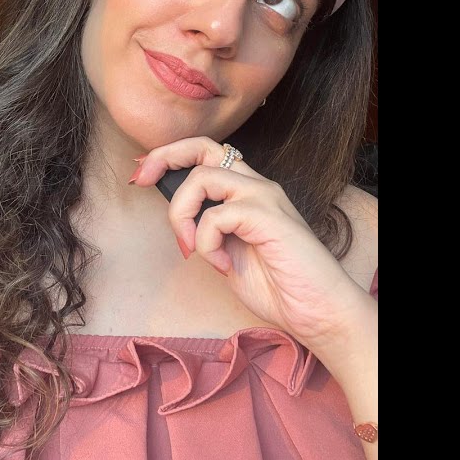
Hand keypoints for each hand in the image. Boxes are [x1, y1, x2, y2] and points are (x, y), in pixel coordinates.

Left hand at [132, 136, 374, 351]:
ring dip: (183, 214)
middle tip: (141, 181)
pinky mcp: (268, 216)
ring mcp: (264, 198)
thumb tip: (178, 220)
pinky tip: (224, 266)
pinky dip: (208, 243)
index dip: (169, 156)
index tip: (142, 175)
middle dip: (164, 157)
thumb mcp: (227, 254)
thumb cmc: (277, 286)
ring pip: (203, 177)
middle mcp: (255, 186)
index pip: (205, 155)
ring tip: (192, 249)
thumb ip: (207, 232)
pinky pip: (217, 215)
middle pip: (203, 147)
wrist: (317, 312)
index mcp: (246, 193)